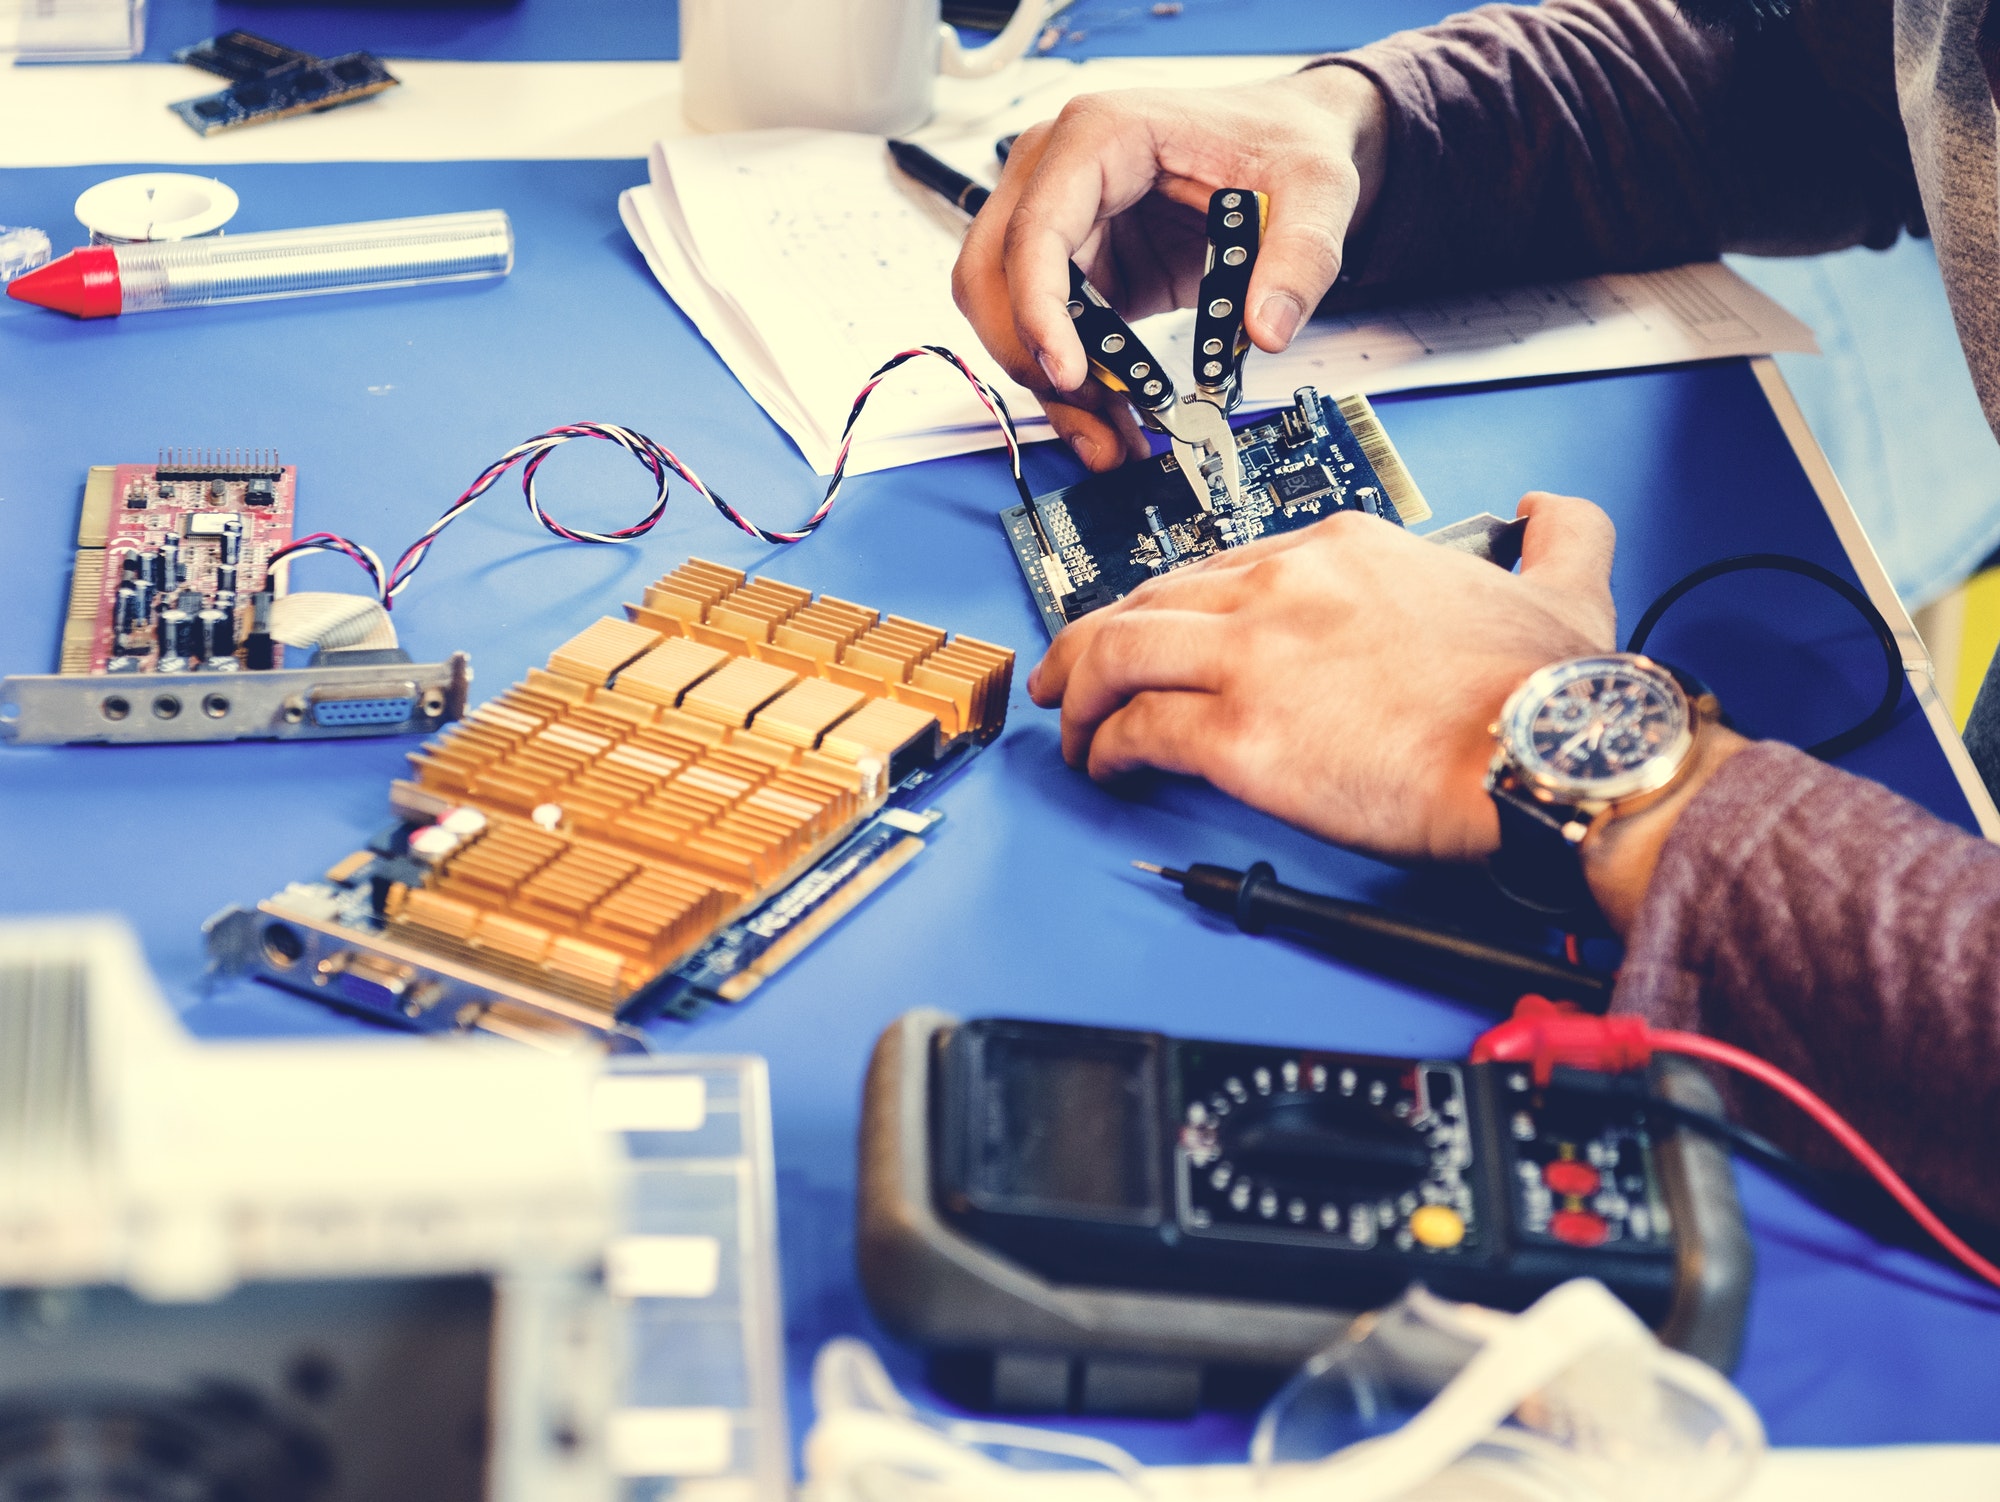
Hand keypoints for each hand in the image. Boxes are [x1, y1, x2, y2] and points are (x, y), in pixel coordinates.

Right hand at [951, 65, 1386, 470]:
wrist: (1282, 144)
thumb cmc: (1280, 142)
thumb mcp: (1316, 187)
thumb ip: (1301, 256)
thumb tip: (1265, 329)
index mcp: (1100, 135)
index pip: (1035, 227)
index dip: (1038, 307)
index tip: (1070, 373)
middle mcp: (1057, 174)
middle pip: (992, 278)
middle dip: (1034, 362)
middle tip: (1094, 425)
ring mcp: (1059, 224)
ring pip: (1007, 317)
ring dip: (1050, 387)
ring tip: (1113, 440)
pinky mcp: (1077, 270)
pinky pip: (1047, 336)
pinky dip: (1073, 388)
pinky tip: (1114, 422)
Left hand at [1027, 493, 1617, 863]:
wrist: (1545, 754)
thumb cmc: (1546, 691)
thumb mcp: (1566, 580)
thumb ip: (1560, 531)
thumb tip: (1551, 509)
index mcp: (1341, 549)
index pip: (1220, 567)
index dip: (1174, 605)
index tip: (1161, 635)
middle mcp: (1282, 587)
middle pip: (1149, 600)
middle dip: (1093, 638)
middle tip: (1074, 674)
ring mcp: (1253, 656)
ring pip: (1114, 652)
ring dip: (1078, 691)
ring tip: (1072, 726)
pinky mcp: (1237, 731)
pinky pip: (1134, 729)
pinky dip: (1105, 748)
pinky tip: (1107, 767)